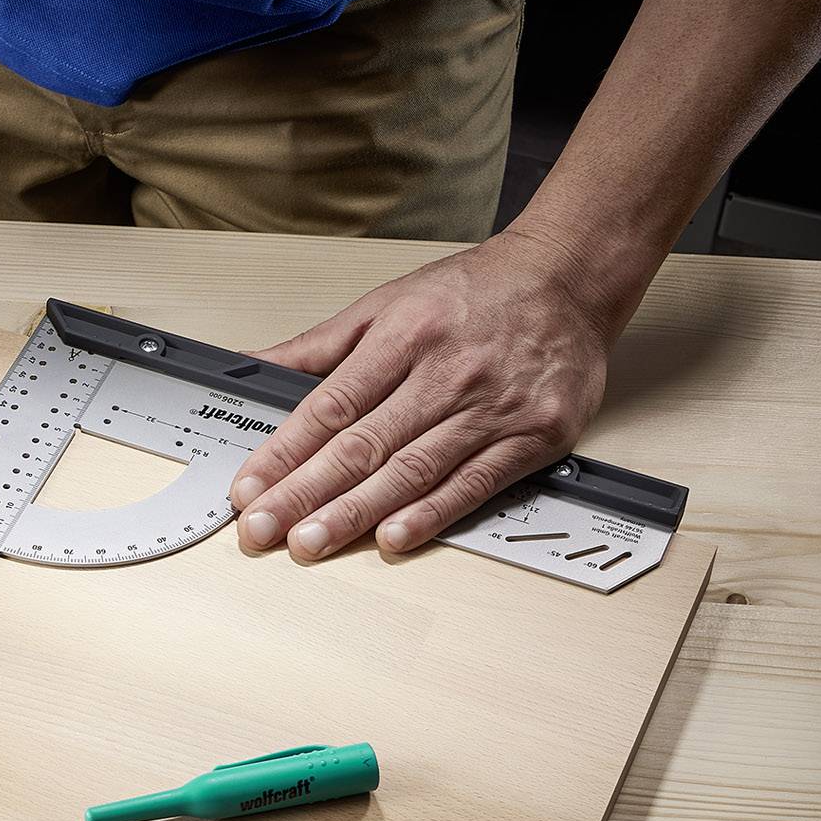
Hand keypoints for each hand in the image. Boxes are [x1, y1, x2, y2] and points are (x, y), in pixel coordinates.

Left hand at [229, 229, 627, 560]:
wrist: (571, 278)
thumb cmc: (475, 292)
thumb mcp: (386, 303)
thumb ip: (318, 347)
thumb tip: (251, 367)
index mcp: (405, 335)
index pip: (331, 405)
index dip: (285, 452)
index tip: (250, 487)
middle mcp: (448, 373)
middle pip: (365, 444)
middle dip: (306, 493)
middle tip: (265, 529)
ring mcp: (492, 408)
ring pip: (413, 470)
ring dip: (357, 512)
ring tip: (311, 542)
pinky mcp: (533, 436)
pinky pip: (474, 483)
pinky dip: (432, 513)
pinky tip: (393, 537)